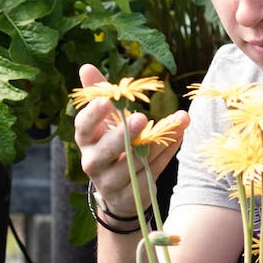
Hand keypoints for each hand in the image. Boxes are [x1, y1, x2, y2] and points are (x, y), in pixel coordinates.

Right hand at [73, 63, 187, 218]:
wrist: (118, 190)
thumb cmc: (111, 143)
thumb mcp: (105, 120)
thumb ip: (99, 95)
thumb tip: (86, 66)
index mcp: (85, 140)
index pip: (83, 127)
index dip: (93, 115)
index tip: (106, 101)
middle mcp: (92, 162)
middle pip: (105, 150)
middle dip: (123, 135)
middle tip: (140, 117)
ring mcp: (110, 182)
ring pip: (134, 163)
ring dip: (157, 142)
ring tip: (176, 122)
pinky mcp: (130, 196)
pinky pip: (151, 173)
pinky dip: (167, 153)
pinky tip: (179, 136)